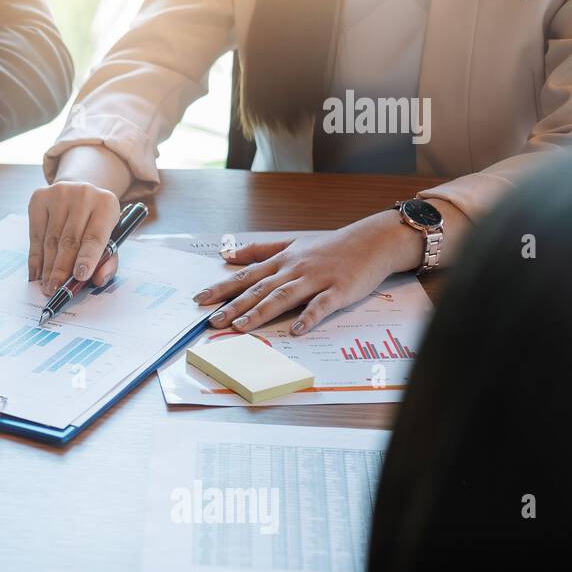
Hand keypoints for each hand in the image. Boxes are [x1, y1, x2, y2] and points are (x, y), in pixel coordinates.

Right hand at [27, 182, 121, 295]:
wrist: (79, 194)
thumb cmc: (95, 223)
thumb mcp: (110, 238)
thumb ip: (108, 261)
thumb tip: (98, 280)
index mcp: (107, 204)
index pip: (95, 236)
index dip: (87, 257)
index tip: (79, 276)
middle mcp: (83, 194)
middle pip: (69, 240)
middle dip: (61, 268)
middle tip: (56, 289)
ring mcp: (59, 193)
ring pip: (50, 239)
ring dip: (47, 267)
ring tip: (46, 285)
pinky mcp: (40, 197)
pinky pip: (35, 234)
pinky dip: (35, 257)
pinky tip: (36, 273)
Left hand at [195, 210, 428, 334]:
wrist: (372, 240)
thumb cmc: (330, 246)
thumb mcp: (292, 243)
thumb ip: (259, 251)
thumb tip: (227, 255)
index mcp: (282, 261)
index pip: (246, 276)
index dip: (222, 288)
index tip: (199, 300)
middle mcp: (294, 269)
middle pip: (259, 289)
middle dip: (234, 305)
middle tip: (212, 321)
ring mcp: (316, 279)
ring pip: (284, 296)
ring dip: (261, 312)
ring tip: (240, 327)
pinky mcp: (339, 290)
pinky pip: (322, 305)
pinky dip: (308, 318)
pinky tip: (296, 331)